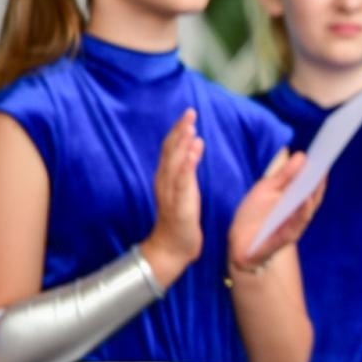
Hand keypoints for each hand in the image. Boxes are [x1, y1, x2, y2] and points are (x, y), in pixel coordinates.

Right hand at [142, 108, 204, 283]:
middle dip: (180, 131)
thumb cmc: (180, 218)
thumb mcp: (186, 188)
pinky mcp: (179, 205)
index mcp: (166, 177)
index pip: (170, 149)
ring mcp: (171, 194)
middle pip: (170, 151)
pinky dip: (186, 166)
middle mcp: (165, 182)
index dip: (178, 130)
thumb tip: (196, 144)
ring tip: (191, 128)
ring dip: (182, 145)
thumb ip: (189, 166)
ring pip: (174, 164)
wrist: (171, 248)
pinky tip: (192, 153)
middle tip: (190, 112)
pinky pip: (182, 183)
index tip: (189, 113)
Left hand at [227, 150, 323, 272]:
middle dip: (317, 186)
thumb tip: (302, 156)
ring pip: (303, 217)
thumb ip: (284, 175)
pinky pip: (289, 231)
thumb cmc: (254, 214)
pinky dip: (297, 219)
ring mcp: (289, 231)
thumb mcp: (266, 189)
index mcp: (296, 203)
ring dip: (308, 203)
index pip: (312, 188)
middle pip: (312, 201)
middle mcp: (297, 217)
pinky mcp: (276, 243)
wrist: (238, 243)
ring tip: (313, 186)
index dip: (319, 175)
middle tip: (321, 168)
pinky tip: (302, 204)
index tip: (323, 158)